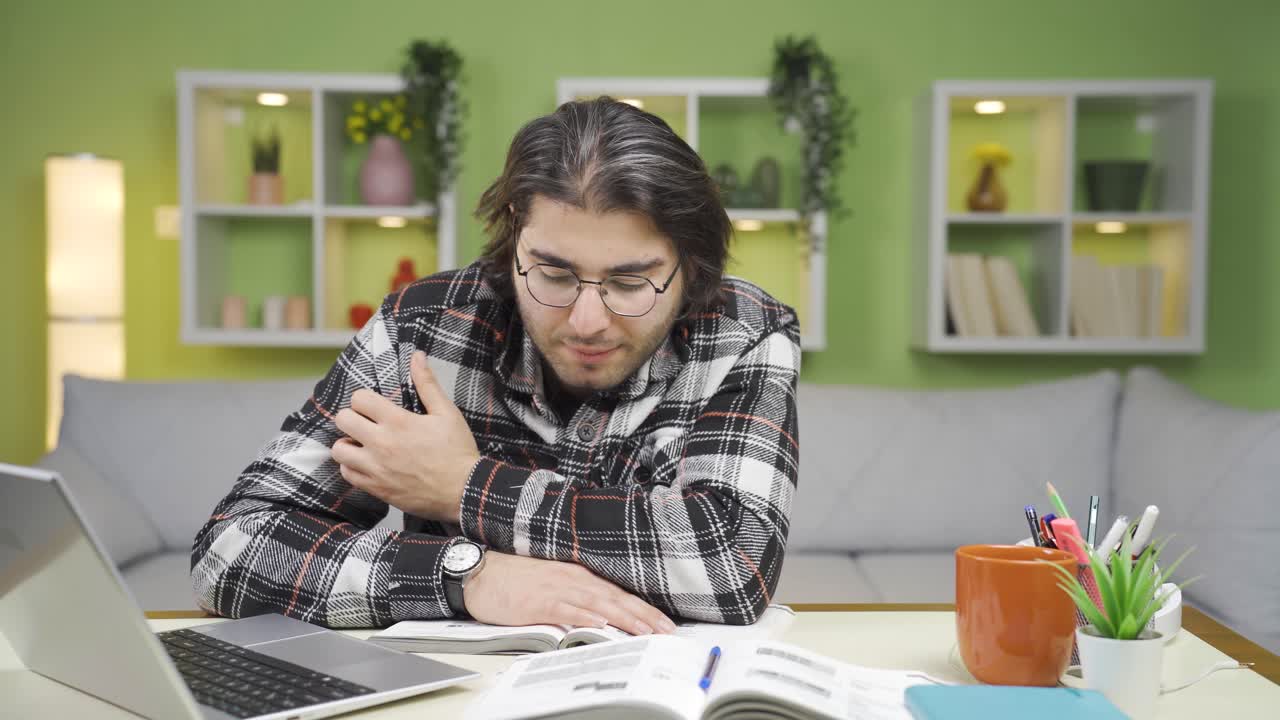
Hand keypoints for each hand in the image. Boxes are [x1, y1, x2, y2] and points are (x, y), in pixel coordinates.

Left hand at [331, 351, 479, 522]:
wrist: (463, 491)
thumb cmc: (457, 451)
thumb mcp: (447, 413)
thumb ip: (427, 384)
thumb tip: (417, 356)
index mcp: (398, 422)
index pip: (358, 399)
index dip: (364, 399)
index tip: (373, 406)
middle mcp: (382, 444)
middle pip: (342, 420)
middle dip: (352, 418)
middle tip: (365, 423)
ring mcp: (376, 468)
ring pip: (339, 450)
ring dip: (348, 444)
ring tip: (362, 444)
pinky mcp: (376, 488)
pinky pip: (347, 474)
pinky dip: (352, 467)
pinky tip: (367, 463)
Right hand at [464, 551, 677, 635]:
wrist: (482, 573)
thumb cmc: (515, 579)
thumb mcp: (553, 582)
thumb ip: (578, 596)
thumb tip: (603, 616)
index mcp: (578, 574)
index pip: (618, 593)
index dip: (643, 608)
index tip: (663, 622)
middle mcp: (573, 579)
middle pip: (615, 598)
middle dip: (643, 615)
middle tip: (666, 630)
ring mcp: (557, 589)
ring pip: (598, 604)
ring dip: (624, 618)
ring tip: (645, 630)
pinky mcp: (539, 601)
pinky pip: (566, 609)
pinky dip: (584, 616)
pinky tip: (600, 624)